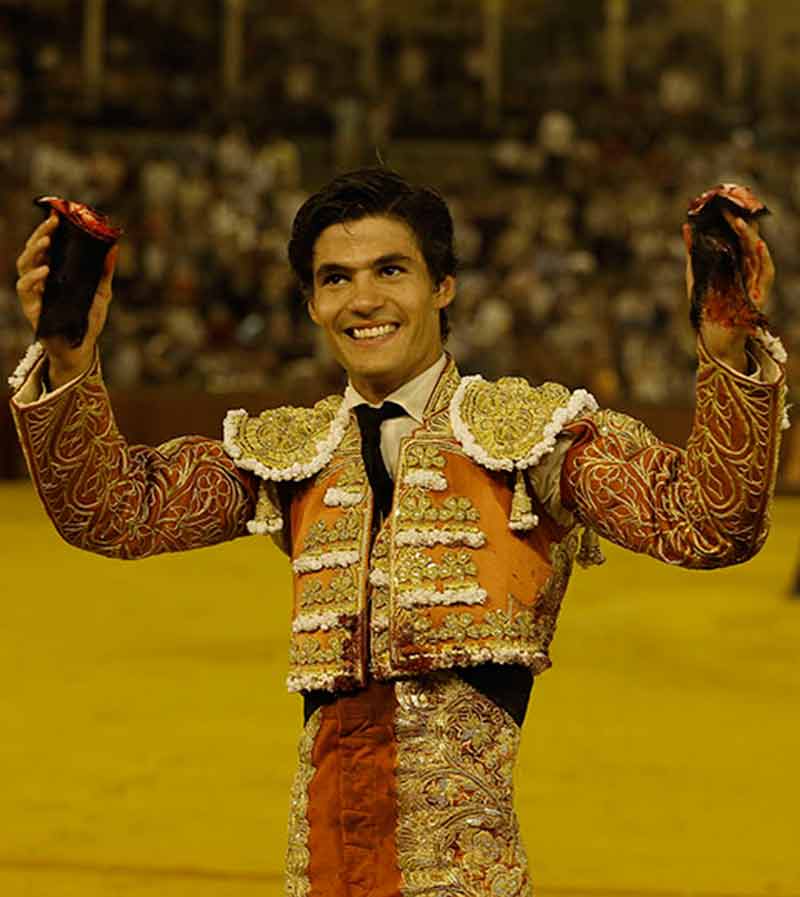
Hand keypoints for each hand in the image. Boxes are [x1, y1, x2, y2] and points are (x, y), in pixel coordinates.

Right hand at [16, 212, 117, 387]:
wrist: (82, 347)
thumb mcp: (101, 292)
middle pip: (34, 250)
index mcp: (55, 271)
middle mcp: (41, 278)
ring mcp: (34, 292)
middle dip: (41, 233)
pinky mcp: (31, 307)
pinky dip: (33, 278)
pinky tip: (45, 271)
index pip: (48, 245)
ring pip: (24, 265)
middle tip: (53, 222)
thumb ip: (105, 270)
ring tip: (46, 241)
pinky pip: (25, 288)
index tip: (58, 214)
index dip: (49, 228)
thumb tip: (115, 245)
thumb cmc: (88, 318)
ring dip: (33, 251)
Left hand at [683, 210, 774, 372]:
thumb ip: (694, 254)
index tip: (722, 201)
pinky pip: (765, 274)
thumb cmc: (707, 308)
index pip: (737, 235)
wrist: (715, 339)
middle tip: (727, 206)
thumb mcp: (698, 277)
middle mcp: (747, 269)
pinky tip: (759, 246)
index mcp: (734, 262)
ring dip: (749, 237)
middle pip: (747, 240)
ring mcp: (754, 281)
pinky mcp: (758, 295)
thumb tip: (687, 227)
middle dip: (739, 222)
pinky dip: (763, 260)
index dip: (732, 217)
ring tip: (740, 221)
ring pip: (756, 254)